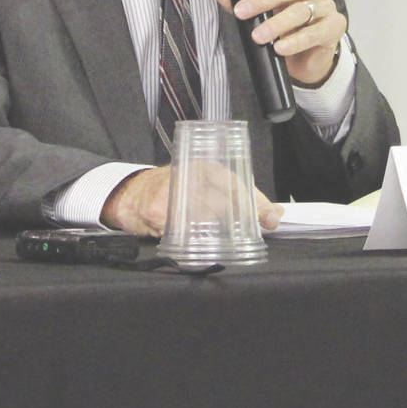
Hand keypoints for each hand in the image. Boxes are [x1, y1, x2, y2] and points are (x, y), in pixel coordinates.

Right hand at [100, 164, 279, 236]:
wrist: (131, 194)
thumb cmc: (172, 189)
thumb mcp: (204, 186)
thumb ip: (237, 199)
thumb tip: (275, 214)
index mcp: (204, 167)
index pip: (237, 183)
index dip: (257, 203)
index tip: (271, 218)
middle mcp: (189, 176)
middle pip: (225, 203)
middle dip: (241, 222)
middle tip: (249, 235)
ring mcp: (172, 194)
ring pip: (206, 220)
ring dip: (215, 234)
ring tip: (217, 239)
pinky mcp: (158, 212)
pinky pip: (183, 233)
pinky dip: (190, 240)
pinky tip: (192, 240)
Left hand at [212, 0, 345, 86]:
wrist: (307, 59)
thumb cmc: (284, 32)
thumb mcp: (257, 16)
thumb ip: (237, 0)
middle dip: (261, 1)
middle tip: (242, 13)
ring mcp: (325, 7)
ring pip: (300, 11)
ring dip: (276, 24)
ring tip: (258, 37)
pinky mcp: (334, 26)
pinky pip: (314, 32)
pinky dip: (295, 41)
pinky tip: (280, 48)